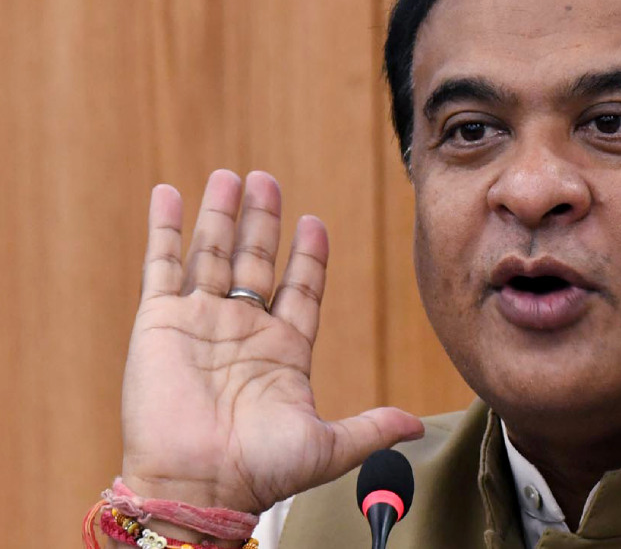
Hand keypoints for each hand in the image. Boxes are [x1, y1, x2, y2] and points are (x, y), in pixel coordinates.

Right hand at [120, 170, 423, 514]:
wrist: (198, 488)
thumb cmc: (260, 472)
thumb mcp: (329, 446)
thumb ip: (373, 427)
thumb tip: (419, 425)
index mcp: (284, 350)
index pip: (300, 287)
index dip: (307, 255)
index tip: (314, 221)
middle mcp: (243, 330)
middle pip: (255, 259)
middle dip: (263, 220)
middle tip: (267, 180)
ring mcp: (200, 322)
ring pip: (213, 253)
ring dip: (220, 214)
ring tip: (231, 176)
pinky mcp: (159, 322)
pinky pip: (162, 265)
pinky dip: (166, 229)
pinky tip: (170, 194)